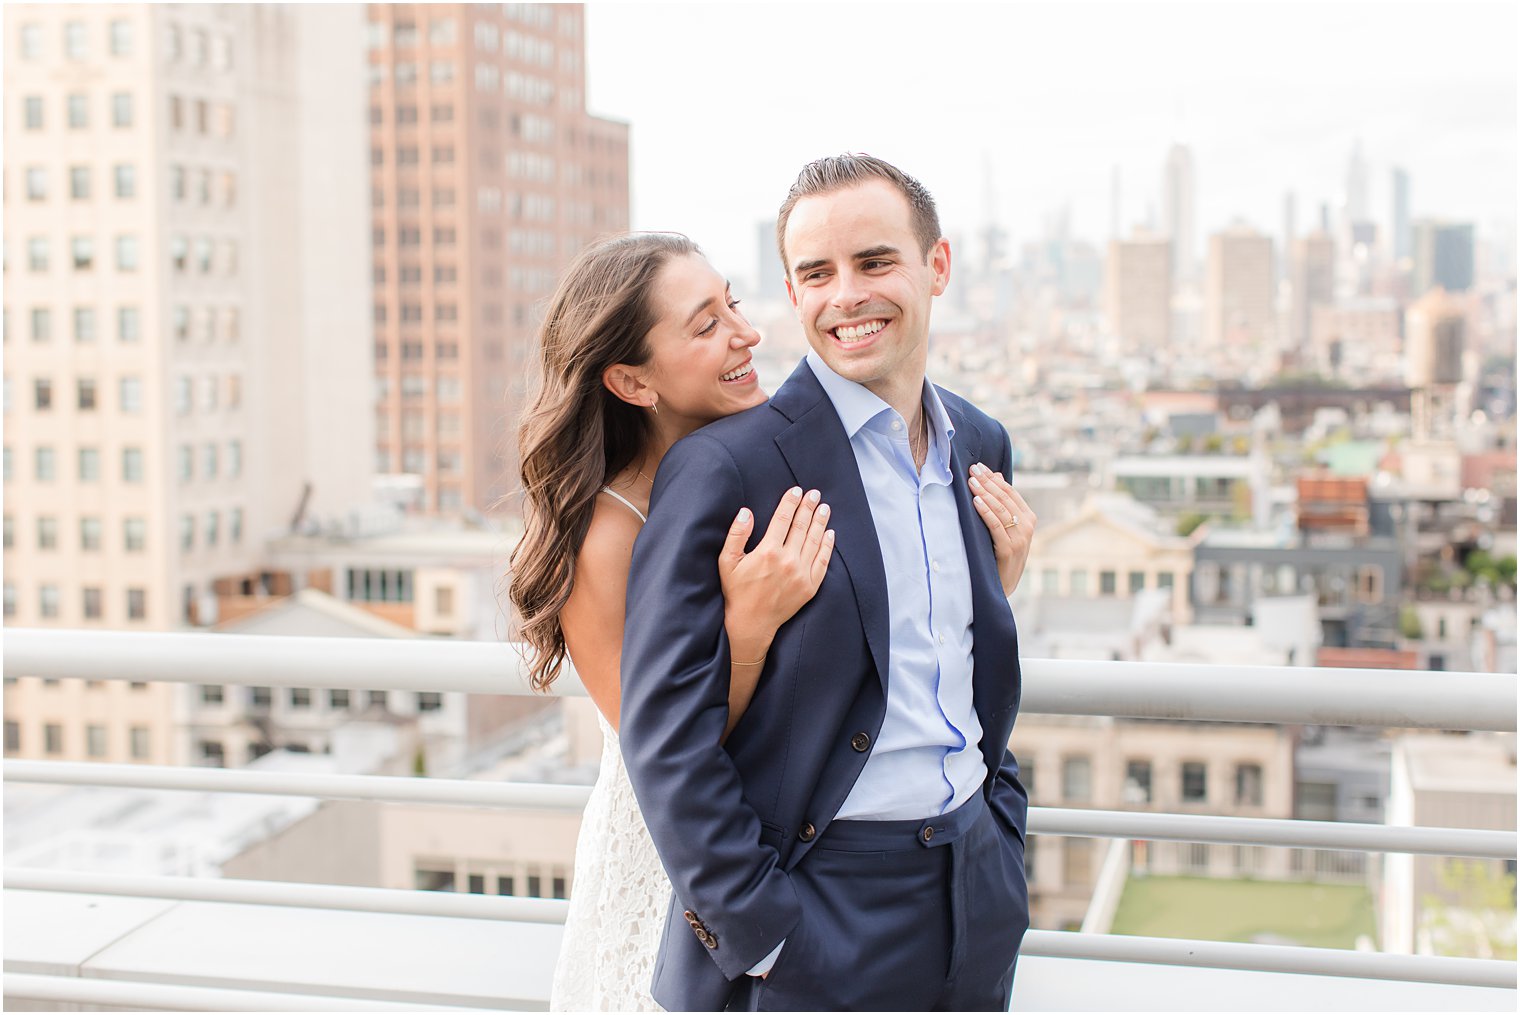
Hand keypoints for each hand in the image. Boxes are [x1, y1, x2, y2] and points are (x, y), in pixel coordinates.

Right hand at [718, 487, 834, 650]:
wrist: (750, 623)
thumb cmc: (736, 591)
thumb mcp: (727, 562)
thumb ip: (737, 535)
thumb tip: (746, 512)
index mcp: (768, 551)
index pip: (783, 519)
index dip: (791, 502)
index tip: (797, 490)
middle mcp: (787, 561)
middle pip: (802, 526)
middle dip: (808, 507)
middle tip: (814, 493)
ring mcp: (801, 574)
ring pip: (814, 541)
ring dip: (820, 522)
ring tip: (824, 508)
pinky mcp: (809, 587)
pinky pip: (822, 562)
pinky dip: (827, 546)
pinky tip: (830, 534)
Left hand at [969, 463, 1035, 595]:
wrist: (1002, 586)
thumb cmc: (1000, 555)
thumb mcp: (1004, 528)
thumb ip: (1003, 504)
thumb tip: (996, 476)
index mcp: (1028, 519)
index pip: (1010, 492)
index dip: (993, 478)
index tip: (978, 466)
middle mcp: (1027, 527)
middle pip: (1005, 498)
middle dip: (987, 482)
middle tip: (972, 469)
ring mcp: (1020, 539)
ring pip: (1001, 509)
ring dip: (985, 493)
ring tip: (971, 481)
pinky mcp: (1009, 550)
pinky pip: (996, 526)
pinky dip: (986, 512)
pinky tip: (976, 501)